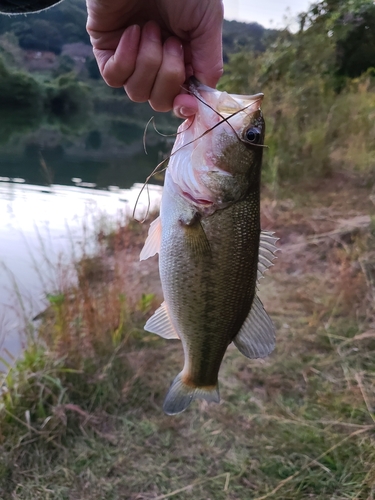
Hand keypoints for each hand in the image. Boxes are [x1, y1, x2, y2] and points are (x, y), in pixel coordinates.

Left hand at [86, 0, 223, 115]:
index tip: (187, 102)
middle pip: (160, 101)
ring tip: (150, 28)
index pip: (180, 99)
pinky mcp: (106, 50)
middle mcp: (156, 63)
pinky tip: (132, 31)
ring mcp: (130, 58)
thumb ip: (209, 61)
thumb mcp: (207, 21)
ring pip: (137, 92)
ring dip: (149, 62)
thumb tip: (203, 94)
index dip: (183, 106)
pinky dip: (126, 58)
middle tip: (172, 41)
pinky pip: (114, 77)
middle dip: (168, 76)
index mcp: (182, 58)